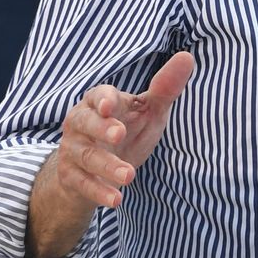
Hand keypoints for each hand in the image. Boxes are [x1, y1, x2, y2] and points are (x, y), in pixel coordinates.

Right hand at [29, 52, 194, 257]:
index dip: (103, 99)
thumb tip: (186, 57)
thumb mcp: (148, 111)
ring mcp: (73, 150)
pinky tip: (116, 200)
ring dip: (106, 166)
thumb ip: (165, 88)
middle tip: (119, 135)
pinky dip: (98, 192)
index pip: (98, 95)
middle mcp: (80, 122)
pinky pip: (82, 183)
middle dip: (100, 128)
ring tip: (130, 176)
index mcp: (99, 102)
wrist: (93, 168)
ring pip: (86, 156)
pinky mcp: (71, 175)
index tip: (111, 106)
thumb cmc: (126, 130)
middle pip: (84, 122)